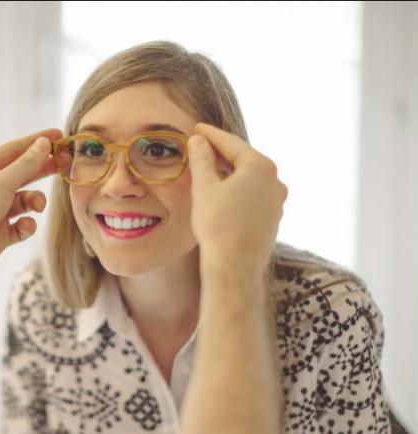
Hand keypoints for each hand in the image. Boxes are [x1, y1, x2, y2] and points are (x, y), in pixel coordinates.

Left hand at [0, 129, 61, 275]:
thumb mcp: (1, 182)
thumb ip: (26, 165)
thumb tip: (44, 143)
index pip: (13, 151)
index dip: (36, 142)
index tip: (58, 135)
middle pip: (22, 174)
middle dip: (42, 170)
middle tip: (66, 163)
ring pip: (24, 202)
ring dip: (34, 202)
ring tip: (38, 205)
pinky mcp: (0, 234)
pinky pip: (21, 226)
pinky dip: (25, 226)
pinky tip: (22, 227)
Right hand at [188, 123, 287, 274]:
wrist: (234, 266)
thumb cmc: (218, 225)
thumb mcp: (204, 187)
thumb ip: (201, 159)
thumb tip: (198, 140)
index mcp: (260, 166)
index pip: (231, 143)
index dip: (210, 135)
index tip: (196, 129)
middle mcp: (275, 181)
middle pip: (243, 159)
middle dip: (220, 152)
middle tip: (200, 146)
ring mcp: (277, 201)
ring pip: (248, 179)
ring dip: (228, 172)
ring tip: (208, 170)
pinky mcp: (272, 218)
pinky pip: (252, 195)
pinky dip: (236, 190)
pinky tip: (221, 195)